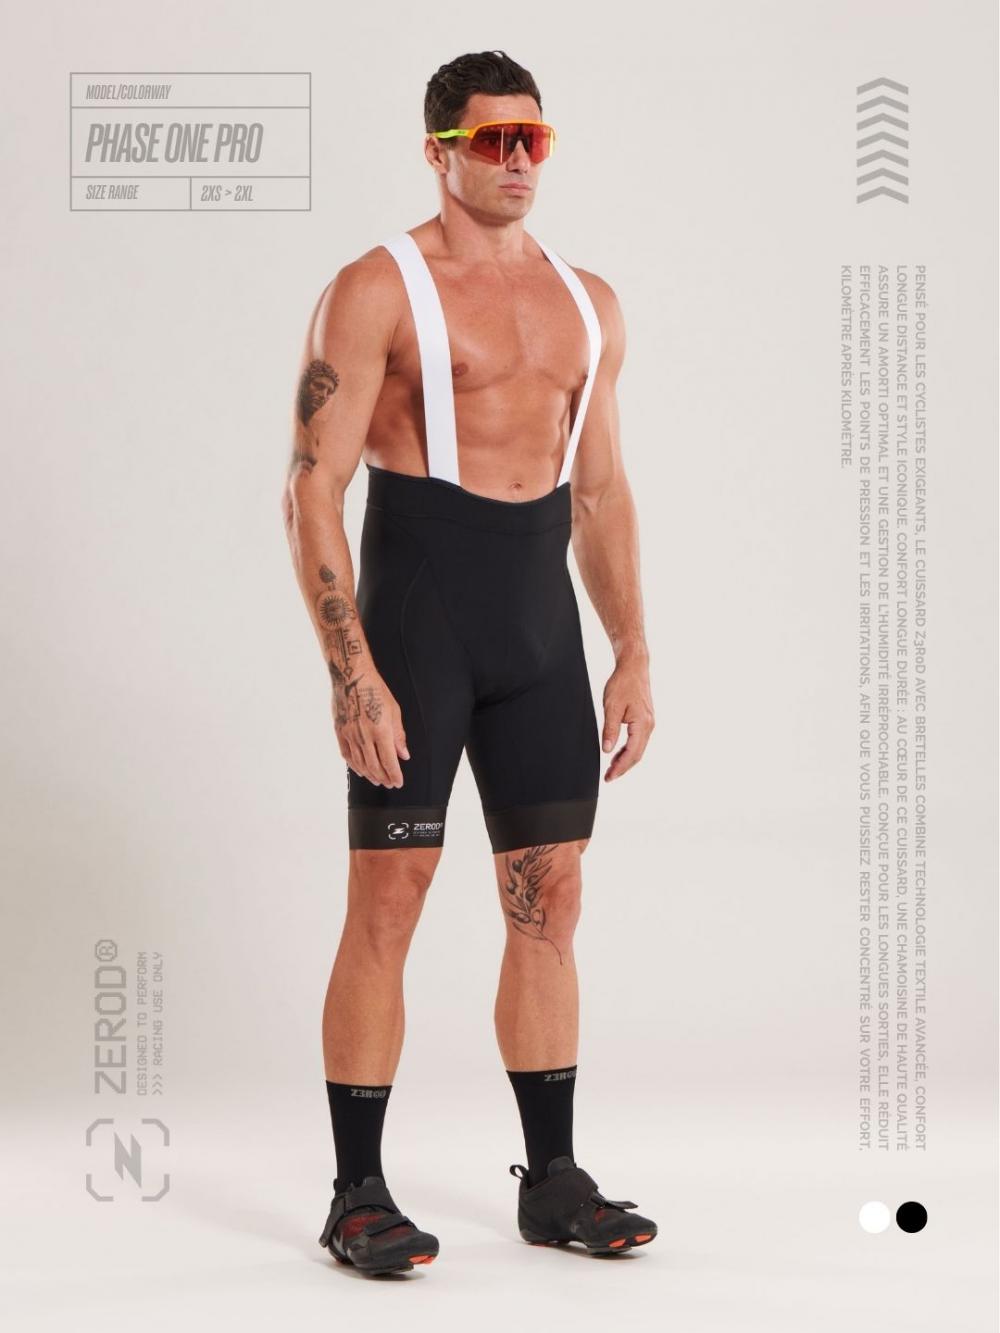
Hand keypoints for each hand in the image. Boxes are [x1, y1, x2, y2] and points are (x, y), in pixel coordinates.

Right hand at [333, 669, 408, 786]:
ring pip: (360, 764)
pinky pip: (347, 755)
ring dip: (370, 775)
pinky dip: (354, 766)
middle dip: (384, 778)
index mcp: (381, 731)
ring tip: (377, 780)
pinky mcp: (340, 732)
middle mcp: (364, 736)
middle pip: (375, 766)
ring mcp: (350, 735)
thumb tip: (404, 755)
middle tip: (389, 784)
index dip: (394, 775)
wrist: (351, 677)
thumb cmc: (375, 690)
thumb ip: (399, 736)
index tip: (398, 782)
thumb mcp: (394, 711)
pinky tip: (360, 771)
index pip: (389, 761)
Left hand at [601, 656, 653, 780]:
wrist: (633, 667)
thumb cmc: (623, 683)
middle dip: (623, 768)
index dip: (620, 767)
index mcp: (642, 724)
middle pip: (637, 754)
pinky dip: (628, 749)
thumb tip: (607, 750)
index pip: (632, 753)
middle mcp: (649, 726)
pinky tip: (618, 753)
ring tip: (611, 768)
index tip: (609, 777)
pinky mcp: (645, 720)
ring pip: (638, 748)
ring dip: (625, 760)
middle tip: (608, 777)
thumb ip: (610, 730)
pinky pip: (638, 740)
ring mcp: (649, 723)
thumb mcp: (612, 707)